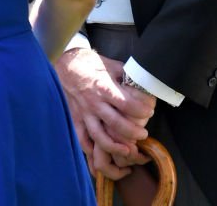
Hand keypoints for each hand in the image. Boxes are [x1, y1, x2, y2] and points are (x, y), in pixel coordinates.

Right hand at [55, 48, 155, 178]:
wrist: (66, 63)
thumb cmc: (91, 63)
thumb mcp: (111, 65)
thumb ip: (126, 76)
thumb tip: (143, 83)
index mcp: (104, 87)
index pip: (127, 104)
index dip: (142, 111)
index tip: (150, 112)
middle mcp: (94, 102)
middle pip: (116, 124)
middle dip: (133, 132)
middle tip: (144, 134)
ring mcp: (84, 112)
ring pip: (99, 136)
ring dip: (115, 147)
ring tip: (128, 150)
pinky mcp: (76, 118)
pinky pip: (82, 138)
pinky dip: (91, 149)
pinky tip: (102, 152)